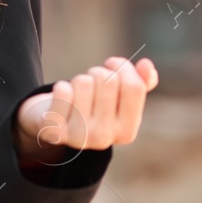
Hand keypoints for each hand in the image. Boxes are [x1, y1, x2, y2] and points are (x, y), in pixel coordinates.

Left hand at [13, 56, 159, 163]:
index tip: (112, 64)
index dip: (123, 67)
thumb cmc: (92, 105)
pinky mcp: (55, 129)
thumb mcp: (119, 97)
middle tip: (91, 85)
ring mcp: (79, 136)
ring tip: (76, 94)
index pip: (135, 86)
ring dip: (79, 80)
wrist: (55, 123)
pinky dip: (61, 87)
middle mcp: (105, 138)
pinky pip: (63, 90)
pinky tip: (61, 100)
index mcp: (127, 132)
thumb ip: (140, 83)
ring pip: (84, 82)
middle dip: (98, 73)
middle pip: (109, 81)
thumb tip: (146, 66)